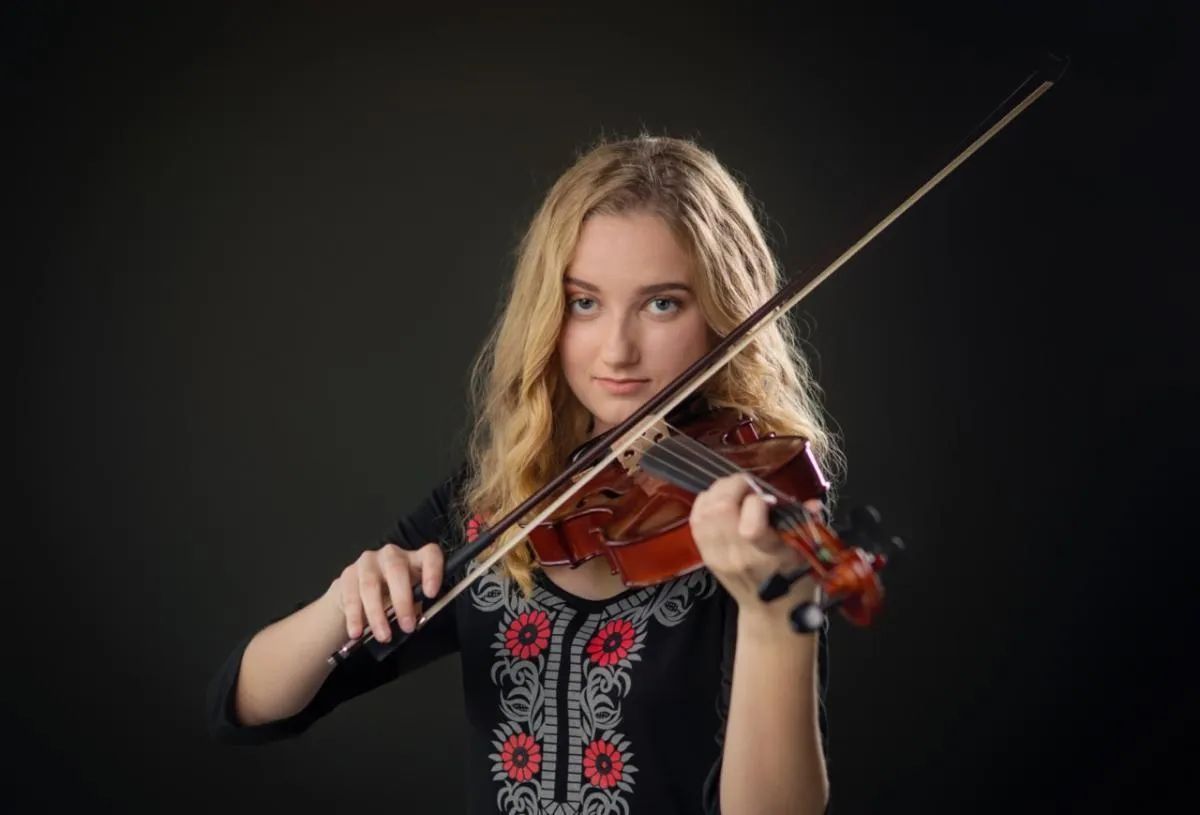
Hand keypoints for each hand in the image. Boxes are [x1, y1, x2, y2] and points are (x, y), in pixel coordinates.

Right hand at [329, 542, 443, 641]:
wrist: (360, 590)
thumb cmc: (392, 595)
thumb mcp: (410, 598)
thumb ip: (416, 605)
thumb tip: (417, 621)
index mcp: (415, 558)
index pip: (429, 554)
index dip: (432, 572)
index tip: (431, 594)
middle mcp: (391, 555)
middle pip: (396, 569)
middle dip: (402, 601)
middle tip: (407, 626)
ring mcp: (368, 562)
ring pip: (370, 585)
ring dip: (377, 614)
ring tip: (384, 636)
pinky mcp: (348, 574)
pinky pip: (351, 596)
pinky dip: (354, 617)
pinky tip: (357, 632)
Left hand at [689, 474, 823, 610]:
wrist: (771, 610)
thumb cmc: (793, 579)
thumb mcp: (807, 553)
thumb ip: (807, 524)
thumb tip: (812, 504)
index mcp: (768, 556)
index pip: (751, 528)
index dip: (757, 502)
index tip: (769, 498)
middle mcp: (739, 556)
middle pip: (721, 509)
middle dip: (734, 486)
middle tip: (748, 484)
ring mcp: (718, 556)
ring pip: (705, 510)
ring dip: (719, 491)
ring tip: (734, 489)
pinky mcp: (705, 555)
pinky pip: (695, 519)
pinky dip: (705, 502)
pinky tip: (718, 499)